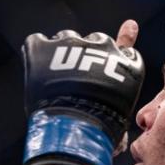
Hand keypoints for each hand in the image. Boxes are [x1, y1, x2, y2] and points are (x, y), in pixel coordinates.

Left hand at [21, 20, 144, 164]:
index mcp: (125, 65)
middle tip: (78, 76)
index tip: (128, 28)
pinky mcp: (43, 47)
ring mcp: (72, 43)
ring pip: (67, 38)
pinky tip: (36, 68)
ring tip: (56, 76)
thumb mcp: (122, 122)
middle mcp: (103, 46)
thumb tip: (117, 136)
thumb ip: (117, 112)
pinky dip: (36, 53)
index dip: (124, 41)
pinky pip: (37, 42)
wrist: (75, 129)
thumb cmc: (102, 131)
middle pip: (96, 40)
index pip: (127, 47)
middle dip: (89, 54)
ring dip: (63, 53)